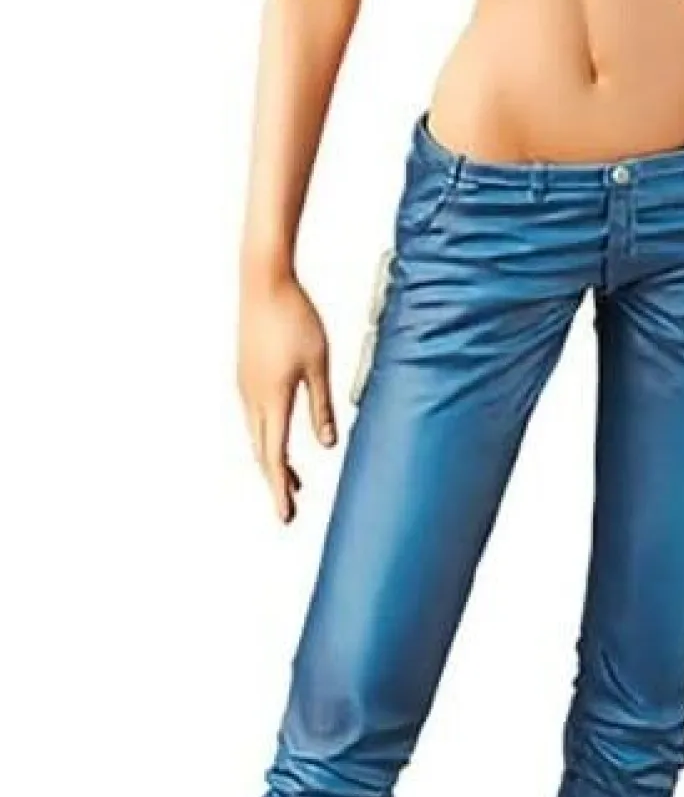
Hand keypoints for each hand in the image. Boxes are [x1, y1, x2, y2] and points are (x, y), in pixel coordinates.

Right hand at [237, 266, 336, 521]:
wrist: (262, 281)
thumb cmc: (293, 317)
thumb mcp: (318, 364)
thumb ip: (322, 406)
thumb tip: (326, 443)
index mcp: (271, 400)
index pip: (275, 458)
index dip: (281, 490)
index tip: (286, 516)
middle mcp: (252, 398)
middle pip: (262, 452)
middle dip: (277, 481)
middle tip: (290, 506)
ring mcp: (244, 386)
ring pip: (257, 435)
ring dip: (273, 459)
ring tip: (294, 478)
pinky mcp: (245, 374)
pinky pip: (253, 416)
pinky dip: (266, 436)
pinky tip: (278, 434)